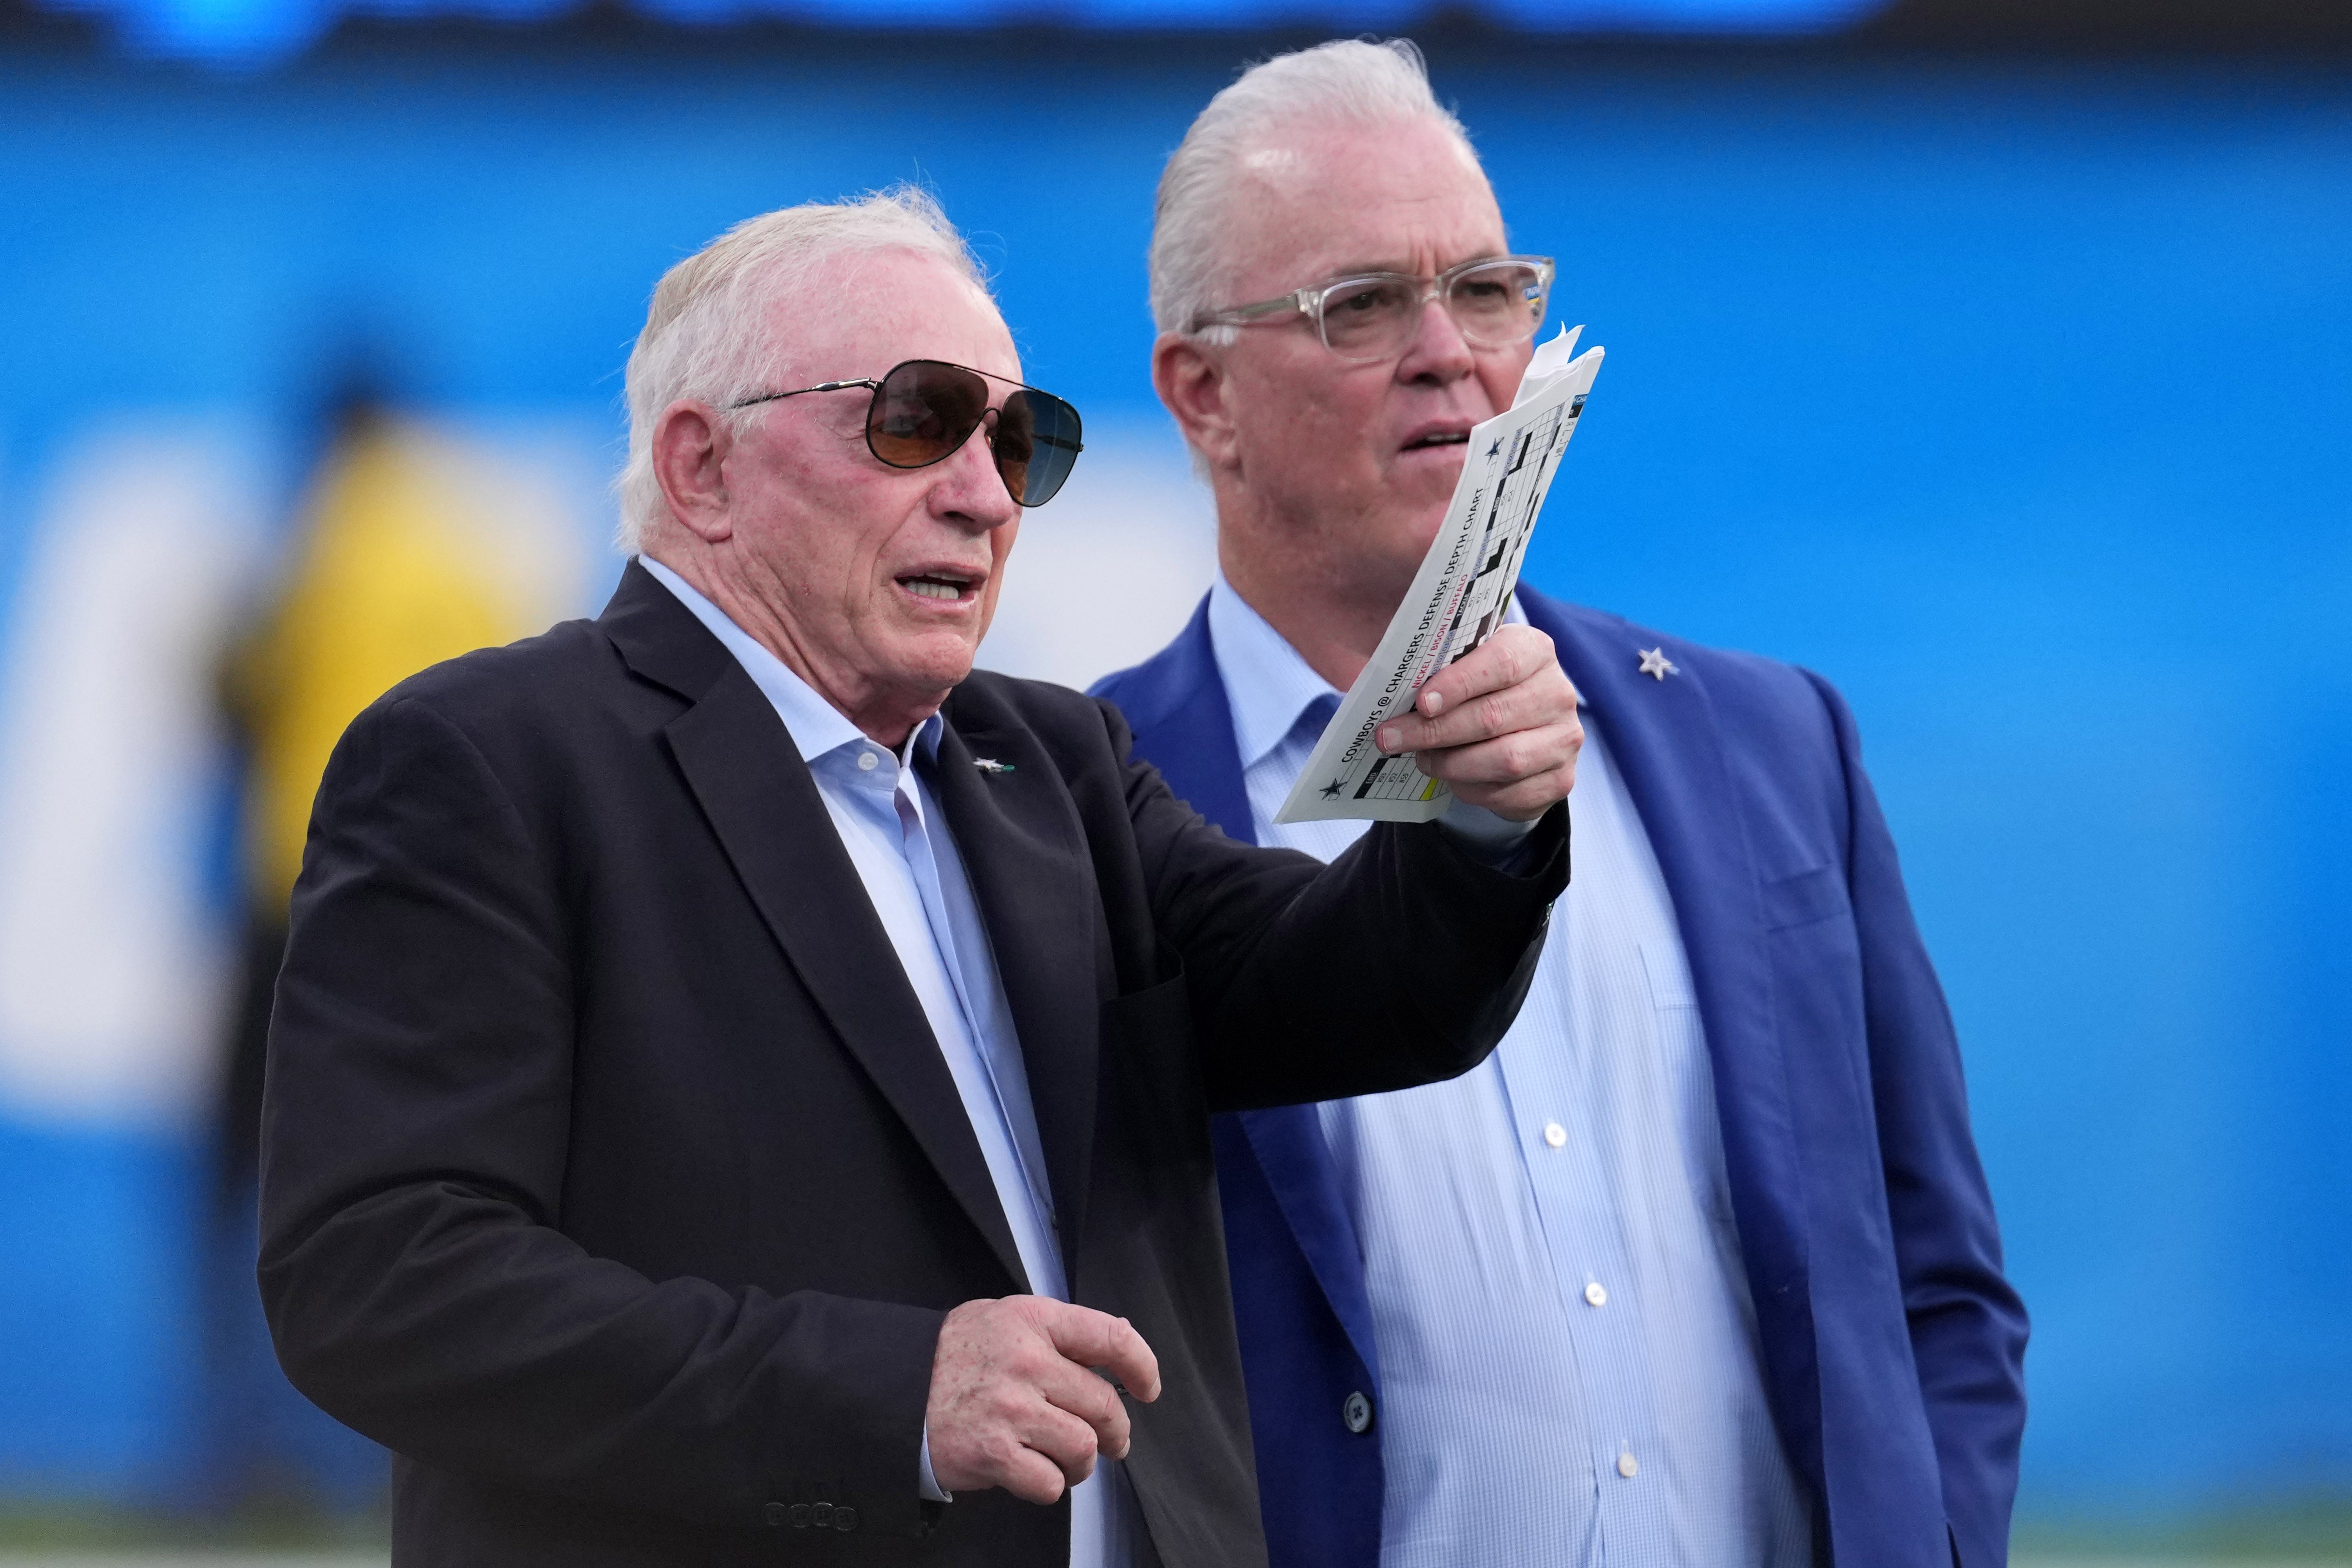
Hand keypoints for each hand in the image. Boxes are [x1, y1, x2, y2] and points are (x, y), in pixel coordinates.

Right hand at [925, 1296, 1162, 1504]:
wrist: (895, 1387)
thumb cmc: (957, 1355)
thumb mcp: (1007, 1318)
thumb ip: (1060, 1330)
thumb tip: (1121, 1339)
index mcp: (1034, 1321)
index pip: (1112, 1338)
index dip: (1142, 1366)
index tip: (1148, 1389)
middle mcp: (1025, 1362)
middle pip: (1104, 1405)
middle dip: (1114, 1431)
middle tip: (1109, 1441)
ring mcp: (1009, 1409)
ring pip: (1082, 1448)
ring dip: (1082, 1463)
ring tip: (1067, 1459)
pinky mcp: (992, 1453)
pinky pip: (1049, 1483)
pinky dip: (1049, 1485)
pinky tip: (1033, 1471)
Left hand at [1373, 624, 1581, 821]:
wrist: (1524, 730)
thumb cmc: (1482, 690)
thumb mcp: (1466, 666)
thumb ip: (1440, 668)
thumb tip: (1385, 684)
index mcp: (1536, 651)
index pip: (1501, 663)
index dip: (1459, 684)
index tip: (1421, 703)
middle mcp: (1558, 693)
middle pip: (1493, 716)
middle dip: (1434, 731)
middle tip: (1390, 739)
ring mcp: (1565, 739)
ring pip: (1504, 759)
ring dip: (1451, 764)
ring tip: (1421, 759)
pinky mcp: (1561, 780)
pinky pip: (1509, 793)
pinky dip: (1472, 790)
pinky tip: (1452, 780)